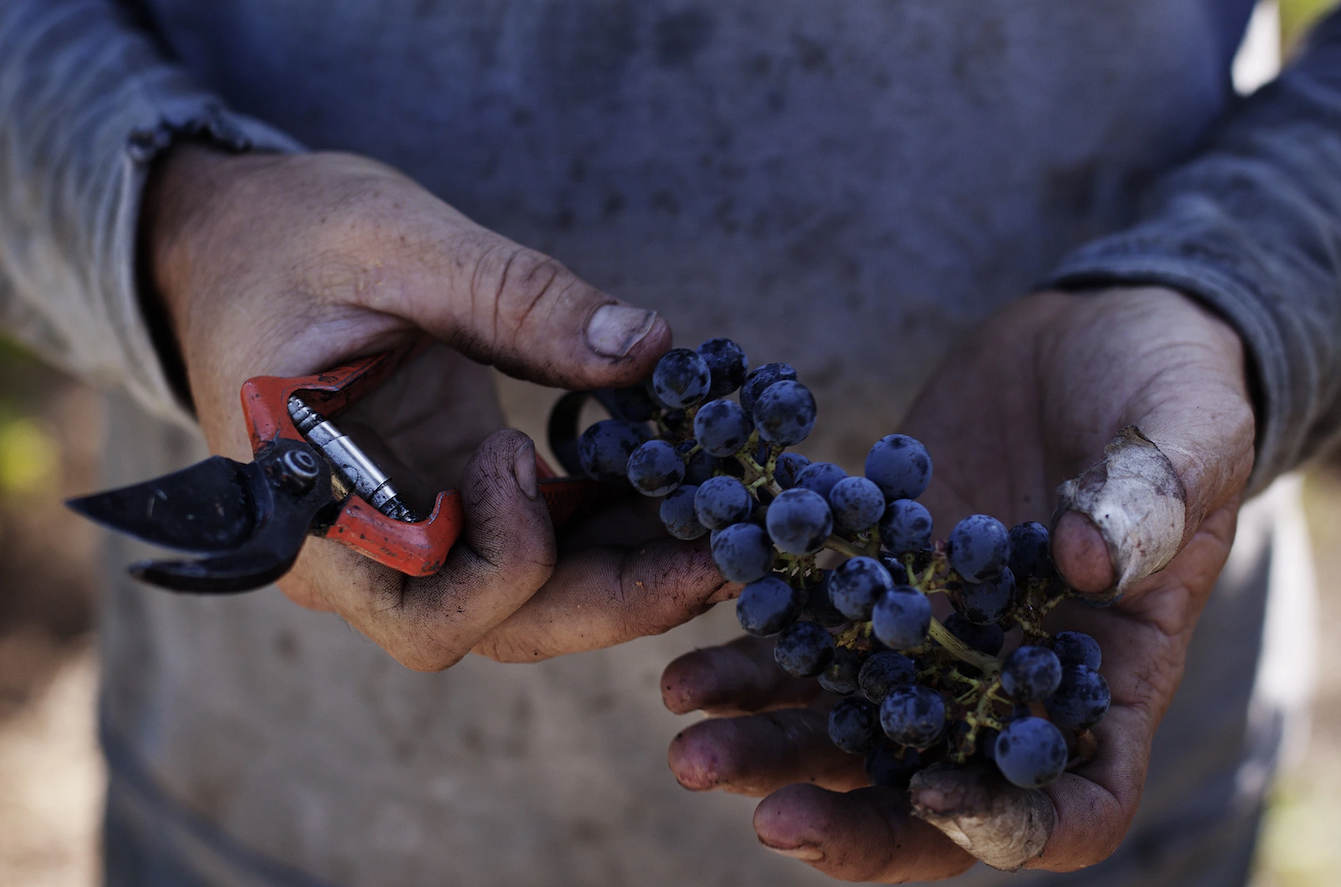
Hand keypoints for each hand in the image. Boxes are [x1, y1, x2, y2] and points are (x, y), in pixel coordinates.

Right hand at [141, 144, 732, 669]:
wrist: (231, 240)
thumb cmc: (283, 236)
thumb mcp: (395, 242)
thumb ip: (515, 298)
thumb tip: (646, 345)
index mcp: (311, 505)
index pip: (425, 609)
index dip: (507, 562)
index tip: (522, 454)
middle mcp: (358, 550)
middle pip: (499, 621)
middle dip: (615, 596)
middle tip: (723, 553)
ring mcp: (405, 535)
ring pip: (530, 598)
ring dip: (626, 568)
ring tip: (720, 520)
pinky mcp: (446, 502)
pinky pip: (535, 546)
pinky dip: (604, 528)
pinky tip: (672, 487)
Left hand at [660, 287, 1254, 878]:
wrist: (1083, 336)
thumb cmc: (1167, 384)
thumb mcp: (1188, 424)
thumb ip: (1155, 494)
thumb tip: (1092, 562)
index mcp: (1113, 678)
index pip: (1075, 804)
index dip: (1008, 824)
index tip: (931, 794)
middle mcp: (1007, 679)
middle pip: (929, 788)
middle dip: (846, 814)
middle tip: (762, 814)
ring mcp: (931, 635)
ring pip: (845, 724)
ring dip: (766, 743)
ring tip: (685, 731)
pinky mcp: (872, 577)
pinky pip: (804, 636)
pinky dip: (746, 655)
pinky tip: (684, 659)